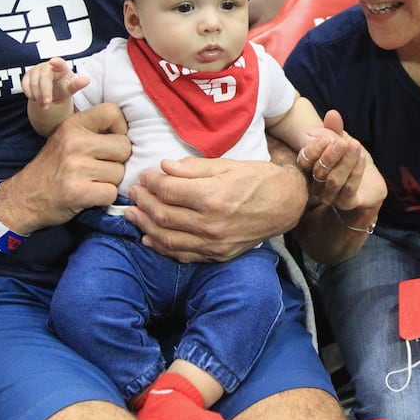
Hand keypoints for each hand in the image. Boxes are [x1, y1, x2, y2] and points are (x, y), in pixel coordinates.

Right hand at [0, 102, 129, 232]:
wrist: (23, 198)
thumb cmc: (51, 168)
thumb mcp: (65, 138)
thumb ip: (92, 130)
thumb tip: (128, 129)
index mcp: (73, 125)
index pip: (112, 111)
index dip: (120, 128)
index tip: (111, 140)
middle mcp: (75, 142)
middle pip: (123, 146)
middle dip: (118, 160)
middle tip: (100, 168)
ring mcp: (76, 167)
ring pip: (120, 172)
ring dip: (110, 181)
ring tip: (91, 182)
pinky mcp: (78, 192)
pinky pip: (112, 193)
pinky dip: (104, 198)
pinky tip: (90, 195)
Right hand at [20, 56, 89, 111]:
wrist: (51, 91)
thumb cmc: (63, 87)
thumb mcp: (70, 88)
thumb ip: (77, 84)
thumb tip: (87, 80)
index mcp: (61, 67)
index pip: (60, 63)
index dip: (56, 63)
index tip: (53, 62)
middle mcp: (47, 65)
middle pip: (44, 78)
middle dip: (44, 92)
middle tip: (46, 104)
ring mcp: (36, 69)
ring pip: (33, 83)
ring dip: (37, 96)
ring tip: (44, 105)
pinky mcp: (27, 75)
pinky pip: (25, 85)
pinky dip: (30, 94)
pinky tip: (36, 99)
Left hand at [125, 157, 305, 262]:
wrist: (286, 204)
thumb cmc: (258, 179)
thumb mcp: (227, 165)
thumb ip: (193, 168)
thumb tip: (163, 167)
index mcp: (213, 196)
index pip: (168, 190)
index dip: (150, 182)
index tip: (144, 175)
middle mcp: (211, 223)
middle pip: (163, 215)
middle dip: (142, 202)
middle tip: (133, 192)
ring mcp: (214, 243)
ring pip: (167, 239)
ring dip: (144, 226)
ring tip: (132, 214)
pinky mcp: (218, 255)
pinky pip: (183, 255)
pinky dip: (162, 248)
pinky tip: (149, 239)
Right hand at [298, 110, 385, 217]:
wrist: (369, 181)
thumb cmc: (349, 158)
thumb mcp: (342, 139)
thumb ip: (335, 128)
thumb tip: (333, 114)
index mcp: (311, 168)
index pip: (304, 161)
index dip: (312, 150)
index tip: (324, 138)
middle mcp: (317, 185)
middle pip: (318, 172)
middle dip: (331, 155)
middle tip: (342, 142)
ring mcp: (331, 196)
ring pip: (333, 181)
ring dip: (345, 163)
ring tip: (355, 147)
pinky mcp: (347, 203)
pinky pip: (349, 190)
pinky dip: (355, 173)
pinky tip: (362, 158)